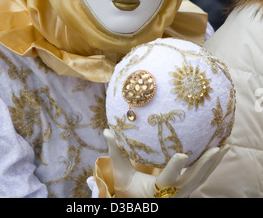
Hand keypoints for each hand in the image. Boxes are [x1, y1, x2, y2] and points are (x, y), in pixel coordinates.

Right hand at [104, 129, 228, 197]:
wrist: (137, 202)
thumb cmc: (127, 188)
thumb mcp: (120, 172)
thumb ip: (115, 152)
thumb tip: (107, 131)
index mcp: (155, 192)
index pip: (167, 179)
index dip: (175, 168)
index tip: (183, 154)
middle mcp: (172, 195)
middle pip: (193, 180)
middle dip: (205, 164)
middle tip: (216, 148)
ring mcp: (182, 194)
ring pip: (201, 179)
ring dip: (214, 163)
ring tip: (225, 145)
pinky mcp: (188, 189)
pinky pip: (202, 177)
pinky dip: (212, 165)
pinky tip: (220, 150)